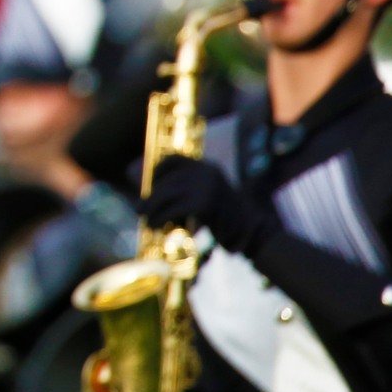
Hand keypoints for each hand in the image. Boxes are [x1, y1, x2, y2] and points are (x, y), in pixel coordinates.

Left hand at [140, 156, 270, 253]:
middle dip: (151, 196)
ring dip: (152, 209)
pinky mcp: (204, 204)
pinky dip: (161, 218)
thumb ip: (186, 189)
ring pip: (167, 195)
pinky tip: (157, 226)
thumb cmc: (226, 219)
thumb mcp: (208, 195)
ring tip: (147, 220)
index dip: (157, 170)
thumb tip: (150, 192)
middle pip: (167, 181)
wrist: (252, 233)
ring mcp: (206, 187)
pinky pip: (173, 209)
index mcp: (207, 167)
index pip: (174, 159)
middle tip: (140, 209)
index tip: (150, 183)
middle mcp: (206, 172)